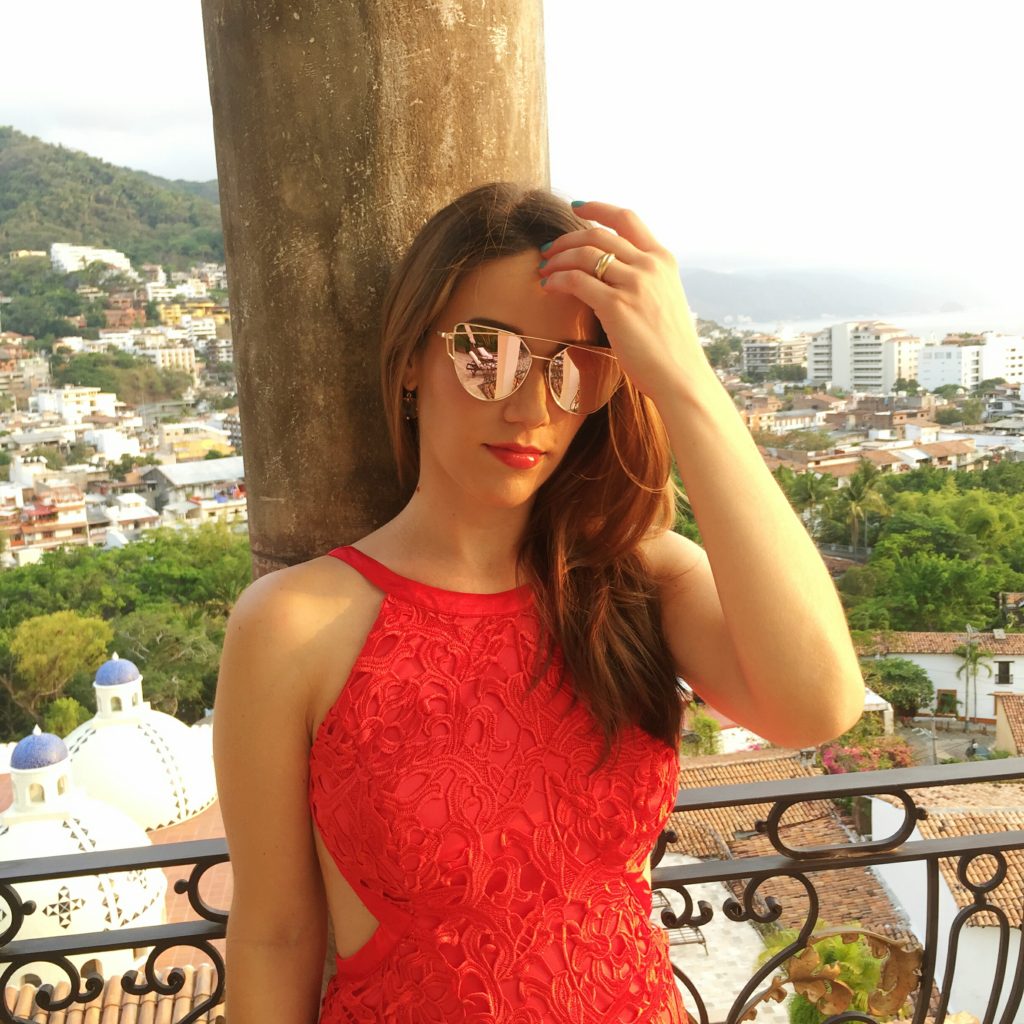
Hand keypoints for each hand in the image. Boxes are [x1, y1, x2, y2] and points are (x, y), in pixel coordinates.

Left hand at [537, 201, 710, 403]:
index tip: (576, 207)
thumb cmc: (669, 347)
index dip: (598, 208)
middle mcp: (649, 265)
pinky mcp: (617, 306)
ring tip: (544, 271)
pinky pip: (577, 281)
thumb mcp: (664, 299)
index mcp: (663, 260)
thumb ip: (643, 280)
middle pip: (598, 234)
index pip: (627, 219)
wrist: (680, 376)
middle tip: (548, 251)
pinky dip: (557, 281)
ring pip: (585, 255)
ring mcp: (634, 284)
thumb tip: (611, 275)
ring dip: (558, 259)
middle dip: (566, 239)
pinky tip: (548, 287)